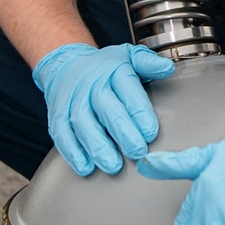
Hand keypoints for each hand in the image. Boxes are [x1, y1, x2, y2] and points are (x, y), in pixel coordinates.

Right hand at [32, 42, 173, 176]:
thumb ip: (149, 64)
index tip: (150, 132)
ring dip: (98, 147)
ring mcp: (72, 100)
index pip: (128, 90)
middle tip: (137, 151)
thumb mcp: (129, 57)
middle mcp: (91, 84)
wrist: (66, 64)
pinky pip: (62, 134)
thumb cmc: (104, 67)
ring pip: (82, 123)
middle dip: (122, 132)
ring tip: (113, 165)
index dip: (139, 112)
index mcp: (113, 70)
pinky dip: (73, 153)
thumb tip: (167, 68)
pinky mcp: (57, 115)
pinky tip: (86, 166)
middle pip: (106, 108)